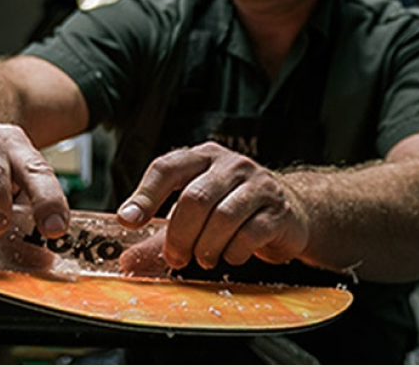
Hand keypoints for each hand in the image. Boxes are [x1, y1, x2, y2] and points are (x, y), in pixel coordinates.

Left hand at [117, 141, 309, 269]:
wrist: (291, 212)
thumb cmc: (235, 209)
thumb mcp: (196, 215)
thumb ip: (161, 236)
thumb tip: (127, 261)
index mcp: (203, 158)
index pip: (167, 168)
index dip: (144, 195)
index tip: (128, 222)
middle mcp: (231, 165)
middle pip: (195, 198)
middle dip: (179, 235)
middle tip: (176, 257)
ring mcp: (258, 185)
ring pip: (223, 217)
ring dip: (206, 247)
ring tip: (205, 258)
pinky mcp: (278, 210)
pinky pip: (250, 235)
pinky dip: (233, 252)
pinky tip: (231, 255)